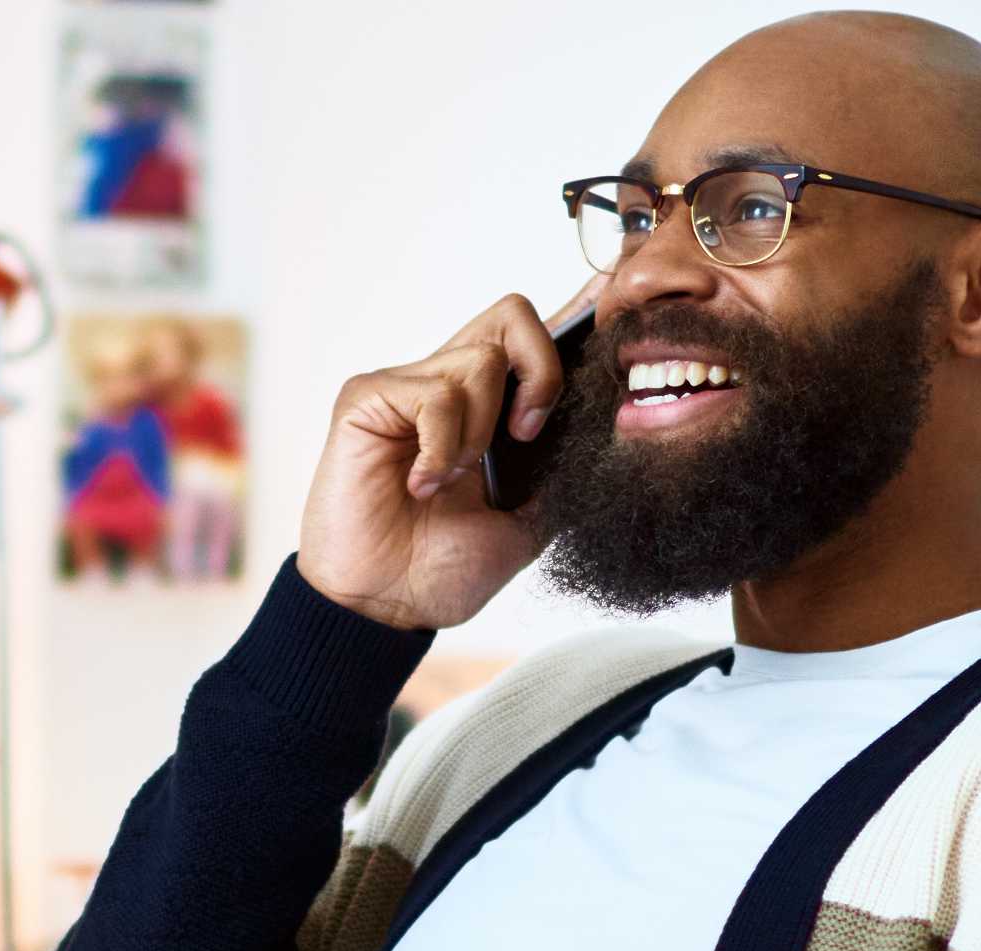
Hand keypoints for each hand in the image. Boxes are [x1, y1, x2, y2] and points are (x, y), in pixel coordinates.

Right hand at [293, 278, 603, 631]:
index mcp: (488, 408)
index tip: (612, 316)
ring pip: (479, 360)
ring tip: (452, 482)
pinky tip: (421, 485)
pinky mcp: (367, 398)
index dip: (575, 315)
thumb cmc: (443, 567)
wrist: (386, 605)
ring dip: (479, 433)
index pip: (532, 336)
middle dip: (541, 370)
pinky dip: (441, 447)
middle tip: (526, 436)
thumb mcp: (530, 519)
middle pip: (513, 315)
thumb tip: (613, 421)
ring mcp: (405, 388)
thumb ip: (560, 468)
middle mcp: (447, 386)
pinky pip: (434, 395)